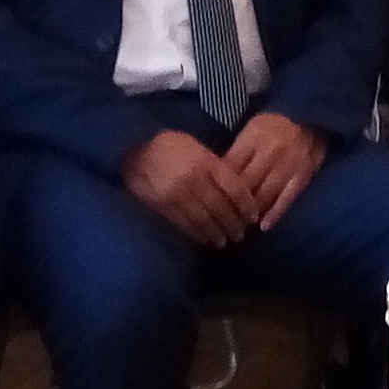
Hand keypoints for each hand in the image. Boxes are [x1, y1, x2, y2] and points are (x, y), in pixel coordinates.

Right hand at [120, 128, 253, 249]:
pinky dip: (198, 234)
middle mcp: (195, 179)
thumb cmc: (170, 146)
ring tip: (223, 242)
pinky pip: (186, 225)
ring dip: (217, 234)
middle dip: (233, 224)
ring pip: (205, 220)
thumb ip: (215, 168)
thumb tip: (233, 192)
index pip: (234, 188)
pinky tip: (204, 239)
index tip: (253, 217)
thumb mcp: (197, 149)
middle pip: (221, 208)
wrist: (135, 149)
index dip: (246, 206)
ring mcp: (178, 194)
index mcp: (206, 161)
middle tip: (240, 235)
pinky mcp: (164, 206)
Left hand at [216, 112, 327, 230]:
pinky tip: (264, 227)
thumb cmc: (277, 124)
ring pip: (265, 194)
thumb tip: (217, 176)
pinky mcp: (304, 175)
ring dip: (251, 212)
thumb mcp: (253, 128)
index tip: (212, 202)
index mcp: (253, 136)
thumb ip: (238, 150)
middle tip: (223, 220)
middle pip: (246, 183)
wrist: (312, 116)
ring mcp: (288, 164)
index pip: (231, 166)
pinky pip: (287, 198)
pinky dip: (275, 213)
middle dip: (233, 204)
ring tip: (241, 226)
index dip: (219, 186)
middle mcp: (270, 150)